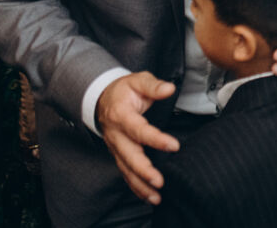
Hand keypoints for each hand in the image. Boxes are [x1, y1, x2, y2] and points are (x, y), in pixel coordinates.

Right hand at [95, 72, 179, 204]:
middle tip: (160, 181)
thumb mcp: (137, 80)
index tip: (174, 146)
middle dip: (144, 171)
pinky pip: (125, 173)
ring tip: (156, 197)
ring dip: (140, 185)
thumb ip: (153, 85)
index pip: (138, 130)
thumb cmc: (124, 90)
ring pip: (126, 169)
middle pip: (129, 156)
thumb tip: (169, 88)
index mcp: (121, 115)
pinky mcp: (118, 154)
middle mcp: (116, 135)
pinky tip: (148, 196)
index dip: (155, 139)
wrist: (103, 98)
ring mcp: (115, 147)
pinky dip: (135, 186)